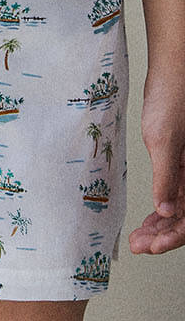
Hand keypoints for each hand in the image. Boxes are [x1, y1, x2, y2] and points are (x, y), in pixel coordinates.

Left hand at [129, 68, 184, 254]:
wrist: (172, 74)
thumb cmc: (173, 99)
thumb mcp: (163, 140)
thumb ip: (167, 176)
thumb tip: (164, 209)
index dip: (173, 237)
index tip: (152, 246)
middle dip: (163, 236)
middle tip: (140, 246)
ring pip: (179, 209)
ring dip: (160, 226)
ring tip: (139, 239)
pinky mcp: (180, 164)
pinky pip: (174, 194)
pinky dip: (161, 209)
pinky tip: (149, 219)